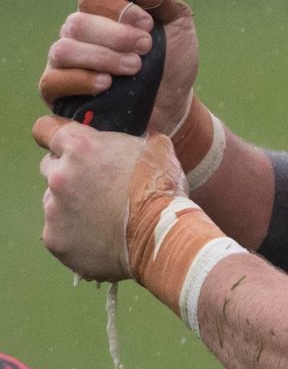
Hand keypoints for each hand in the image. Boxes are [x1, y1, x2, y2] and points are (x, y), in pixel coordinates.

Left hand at [32, 115, 187, 281]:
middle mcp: (60, 175)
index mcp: (81, 147)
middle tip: (98, 184)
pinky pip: (59, 230)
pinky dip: (75, 232)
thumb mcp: (157, 148)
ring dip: (73, 204)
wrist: (160, 236)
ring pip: (55, 201)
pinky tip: (100, 234)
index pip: (45, 129)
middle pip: (50, 166)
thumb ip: (133, 139)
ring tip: (104, 215)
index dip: (53, 134)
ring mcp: (54, 209)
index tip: (61, 143)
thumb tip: (135, 137)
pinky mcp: (55, 239)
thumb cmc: (160, 191)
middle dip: (69, 172)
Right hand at [39, 0, 198, 134]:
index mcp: (103, 14)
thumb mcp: (178, 27)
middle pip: (77, 23)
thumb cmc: (172, 62)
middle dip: (115, 36)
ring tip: (134, 68)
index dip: (118, 8)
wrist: (174, 105)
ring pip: (64, 50)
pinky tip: (106, 84)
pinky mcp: (59, 91)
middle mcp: (79, 34)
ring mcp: (65, 62)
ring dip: (102, 58)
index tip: (148, 24)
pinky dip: (81, 80)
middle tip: (146, 49)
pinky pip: (53, 81)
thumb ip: (161, 1)